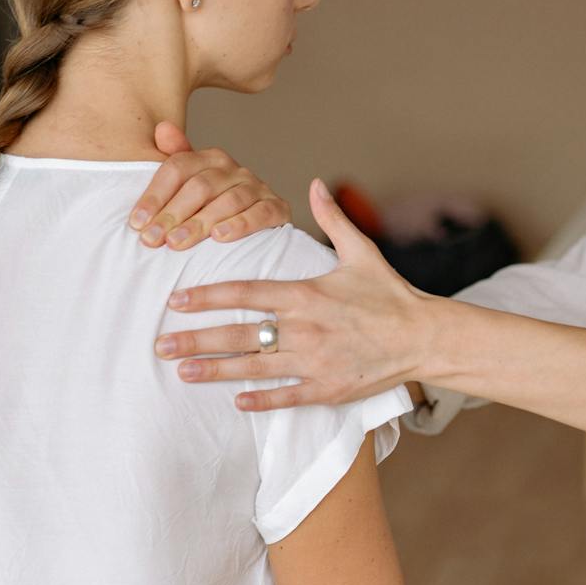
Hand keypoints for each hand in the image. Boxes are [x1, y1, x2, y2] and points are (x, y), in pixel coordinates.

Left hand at [127, 121, 291, 248]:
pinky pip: (260, 213)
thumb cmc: (213, 209)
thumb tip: (161, 128)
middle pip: (200, 186)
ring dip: (200, 222)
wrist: (257, 230)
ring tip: (177, 242)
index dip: (155, 195)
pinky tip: (220, 237)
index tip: (137, 223)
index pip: (177, 168)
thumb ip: (173, 161)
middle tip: (152, 240)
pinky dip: (240, 225)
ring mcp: (258, 188)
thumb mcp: (188, 187)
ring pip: (229, 200)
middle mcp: (235, 169)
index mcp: (209, 158)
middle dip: (173, 214)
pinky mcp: (278, 209)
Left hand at [158, 179, 431, 410]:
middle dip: (196, 340)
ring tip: (183, 372)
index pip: (245, 294)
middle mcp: (304, 330)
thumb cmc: (391, 295)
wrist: (424, 337)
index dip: (207, 297)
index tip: (176, 301)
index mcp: (306, 295)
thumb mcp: (362, 252)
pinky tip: (234, 401)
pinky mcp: (327, 389)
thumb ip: (332, 219)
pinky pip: (285, 397)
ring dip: (215, 371)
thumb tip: (316, 183)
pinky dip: (259, 400)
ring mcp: (314, 362)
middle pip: (239, 335)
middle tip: (161, 345)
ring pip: (254, 368)